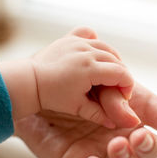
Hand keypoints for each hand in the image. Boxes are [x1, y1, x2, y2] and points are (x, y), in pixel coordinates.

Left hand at [0, 27, 137, 127]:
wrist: (29, 82)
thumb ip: (99, 114)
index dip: (127, 85)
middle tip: (116, 88)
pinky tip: (93, 55)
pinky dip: (95, 42)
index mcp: (90, 69)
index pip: (122, 74)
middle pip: (117, 61)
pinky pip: (88, 34)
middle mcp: (86, 51)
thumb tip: (116, 124)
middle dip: (121, 75)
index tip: (123, 95)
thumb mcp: (78, 108)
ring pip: (106, 47)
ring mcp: (77, 42)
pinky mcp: (69, 38)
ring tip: (108, 74)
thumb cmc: (52, 96)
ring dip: (112, 60)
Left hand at [14, 82, 156, 157]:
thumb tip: (124, 86)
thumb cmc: (71, 81)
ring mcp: (109, 155)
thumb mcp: (92, 77)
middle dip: (153, 148)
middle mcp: (129, 137)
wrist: (37, 93)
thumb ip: (111, 80)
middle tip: (138, 135)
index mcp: (139, 112)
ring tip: (115, 144)